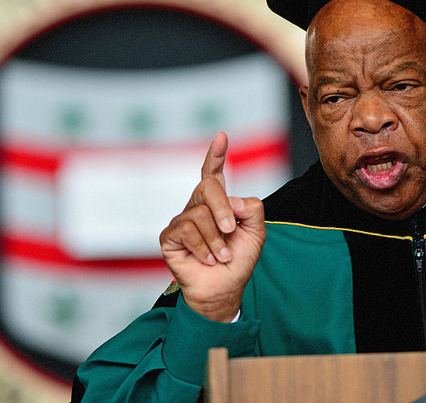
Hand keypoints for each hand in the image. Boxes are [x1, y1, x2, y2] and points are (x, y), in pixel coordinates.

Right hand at [159, 132, 265, 321]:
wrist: (224, 288)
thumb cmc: (238, 260)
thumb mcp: (255, 232)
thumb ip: (251, 209)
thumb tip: (231, 200)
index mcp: (217, 202)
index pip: (213, 173)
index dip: (216, 155)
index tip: (221, 137)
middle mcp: (197, 206)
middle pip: (207, 188)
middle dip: (222, 208)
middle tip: (232, 230)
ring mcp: (182, 220)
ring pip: (199, 214)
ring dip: (216, 240)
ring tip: (220, 256)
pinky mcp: (170, 237)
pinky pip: (187, 231)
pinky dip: (203, 248)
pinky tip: (207, 259)